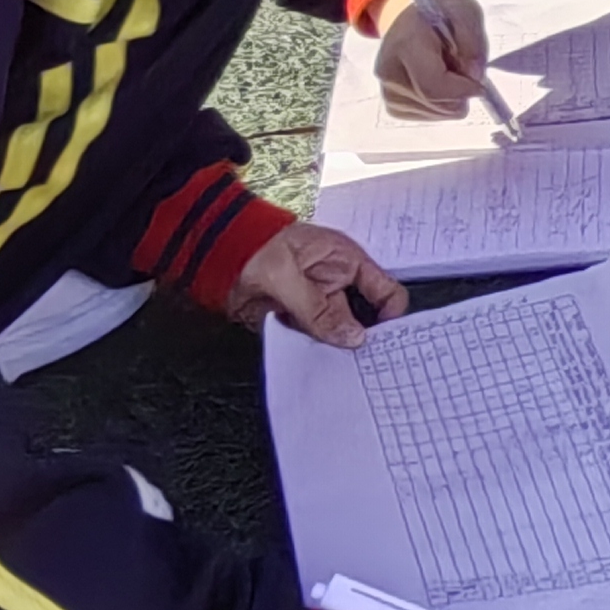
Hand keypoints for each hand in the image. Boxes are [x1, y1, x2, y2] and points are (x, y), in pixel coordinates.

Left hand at [230, 221, 405, 348]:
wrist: (219, 258)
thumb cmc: (255, 248)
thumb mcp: (286, 275)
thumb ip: (319, 308)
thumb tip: (353, 336)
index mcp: (347, 262)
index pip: (386, 291)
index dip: (390, 317)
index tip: (381, 341)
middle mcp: (339, 286)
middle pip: (366, 320)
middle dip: (362, 340)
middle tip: (358, 360)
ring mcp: (321, 305)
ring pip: (341, 336)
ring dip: (336, 349)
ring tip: (330, 361)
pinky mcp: (303, 322)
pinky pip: (318, 342)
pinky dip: (316, 352)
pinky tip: (311, 359)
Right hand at [376, 0, 495, 123]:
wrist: (412, 22)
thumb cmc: (441, 17)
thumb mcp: (466, 13)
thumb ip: (473, 42)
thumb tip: (473, 76)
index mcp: (406, 44)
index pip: (432, 85)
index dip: (462, 90)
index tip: (479, 84)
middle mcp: (388, 71)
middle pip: (436, 103)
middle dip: (461, 94)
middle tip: (464, 72)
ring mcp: (387, 91)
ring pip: (436, 114)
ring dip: (452, 99)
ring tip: (447, 72)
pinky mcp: (392, 105)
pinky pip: (429, 117)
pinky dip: (442, 106)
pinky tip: (438, 84)